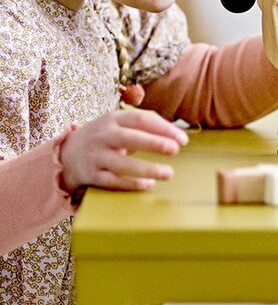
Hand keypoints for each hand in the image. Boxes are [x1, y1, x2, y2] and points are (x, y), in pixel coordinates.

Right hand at [60, 110, 188, 191]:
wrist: (67, 153)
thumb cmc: (105, 138)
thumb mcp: (119, 124)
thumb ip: (145, 127)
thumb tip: (178, 135)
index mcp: (113, 119)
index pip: (140, 119)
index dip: (163, 128)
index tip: (183, 140)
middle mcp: (103, 136)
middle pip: (129, 138)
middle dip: (153, 143)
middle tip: (175, 150)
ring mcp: (95, 156)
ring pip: (121, 164)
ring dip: (147, 169)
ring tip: (168, 173)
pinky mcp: (91, 175)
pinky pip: (113, 181)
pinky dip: (132, 183)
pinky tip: (149, 184)